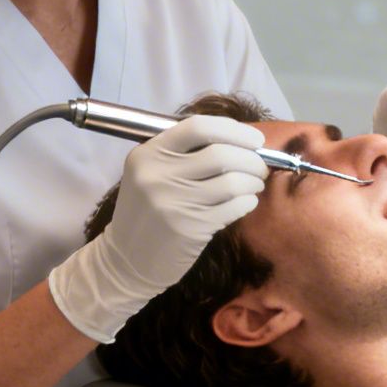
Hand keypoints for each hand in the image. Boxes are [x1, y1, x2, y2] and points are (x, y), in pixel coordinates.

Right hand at [49, 115, 268, 341]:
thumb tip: (242, 140)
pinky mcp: (190, 228)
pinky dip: (247, 202)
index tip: (255, 140)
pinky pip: (234, 207)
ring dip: (253, 181)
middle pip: (222, 154)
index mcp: (148, 154)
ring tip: (253, 185)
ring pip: (233, 182)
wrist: (126, 259)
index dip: (235, 130)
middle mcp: (157, 175)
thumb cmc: (147, 211)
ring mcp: (173, 203)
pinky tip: (245, 202)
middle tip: (259, 166)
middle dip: (252, 159)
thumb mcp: (150, 173)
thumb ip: (185, 153)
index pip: (198, 127)